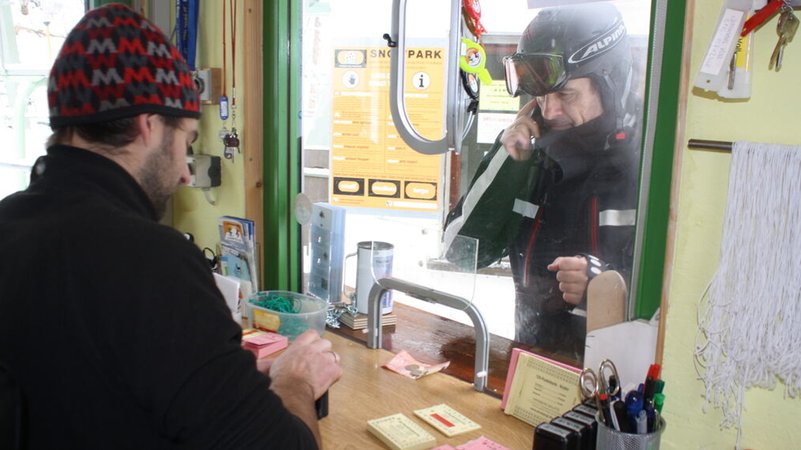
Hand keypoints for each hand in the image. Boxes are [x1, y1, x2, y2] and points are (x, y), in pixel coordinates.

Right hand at [266, 330, 342, 447]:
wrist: (290, 391)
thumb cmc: (280, 380)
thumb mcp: (273, 366)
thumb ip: (269, 362)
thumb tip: (258, 364)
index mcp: (300, 346)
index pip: (312, 334)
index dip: (314, 341)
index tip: (312, 347)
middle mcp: (313, 349)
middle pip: (326, 343)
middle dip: (324, 351)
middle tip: (318, 362)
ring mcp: (325, 359)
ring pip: (334, 356)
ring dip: (330, 363)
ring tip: (323, 372)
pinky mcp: (333, 371)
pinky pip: (338, 371)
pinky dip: (334, 376)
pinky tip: (327, 382)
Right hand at [500, 99, 541, 160]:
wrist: (515, 165)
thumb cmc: (524, 153)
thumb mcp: (530, 138)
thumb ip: (532, 130)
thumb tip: (539, 124)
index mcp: (517, 126)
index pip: (522, 113)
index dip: (528, 106)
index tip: (534, 100)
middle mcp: (511, 128)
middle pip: (524, 118)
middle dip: (533, 127)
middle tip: (535, 136)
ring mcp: (508, 133)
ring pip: (522, 127)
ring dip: (527, 138)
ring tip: (526, 145)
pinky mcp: (506, 140)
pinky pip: (519, 135)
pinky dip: (523, 142)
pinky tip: (520, 147)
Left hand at [547, 256, 588, 304]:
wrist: (595, 281)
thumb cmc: (579, 270)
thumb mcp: (573, 261)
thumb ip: (560, 261)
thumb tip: (551, 267)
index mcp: (582, 264)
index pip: (564, 263)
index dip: (560, 265)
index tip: (563, 267)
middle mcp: (584, 276)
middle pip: (562, 275)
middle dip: (560, 275)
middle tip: (565, 276)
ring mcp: (584, 288)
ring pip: (563, 286)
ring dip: (563, 285)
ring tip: (569, 283)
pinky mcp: (581, 298)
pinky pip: (566, 297)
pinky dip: (567, 294)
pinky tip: (572, 291)